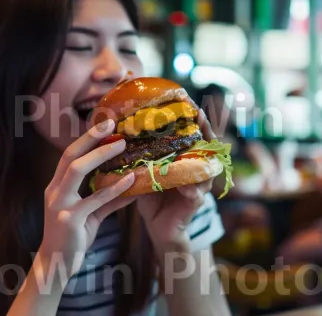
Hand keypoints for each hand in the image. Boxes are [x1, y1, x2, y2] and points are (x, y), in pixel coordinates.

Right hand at [40, 120, 135, 276]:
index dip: (86, 138)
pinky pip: (94, 199)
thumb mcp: (91, 213)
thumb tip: (131, 184)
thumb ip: (107, 198)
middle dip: (90, 137)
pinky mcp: (69, 219)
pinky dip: (114, 189)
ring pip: (77, 171)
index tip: (105, 123)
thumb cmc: (73, 236)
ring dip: (100, 155)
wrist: (56, 265)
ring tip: (122, 145)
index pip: (69, 155)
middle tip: (112, 124)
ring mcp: (59, 204)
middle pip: (70, 156)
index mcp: (57, 186)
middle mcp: (55, 191)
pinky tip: (131, 181)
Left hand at [137, 105, 216, 255]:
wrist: (158, 226)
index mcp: (184, 156)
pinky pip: (196, 194)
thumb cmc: (152, 193)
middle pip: (205, 141)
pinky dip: (192, 188)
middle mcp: (196, 167)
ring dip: (202, 151)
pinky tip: (186, 184)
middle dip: (202, 125)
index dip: (189, 113)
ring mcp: (199, 184)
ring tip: (198, 136)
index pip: (191, 130)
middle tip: (196, 110)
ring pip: (206, 165)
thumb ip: (138, 150)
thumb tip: (115, 125)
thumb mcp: (145, 167)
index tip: (182, 94)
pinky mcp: (195, 203)